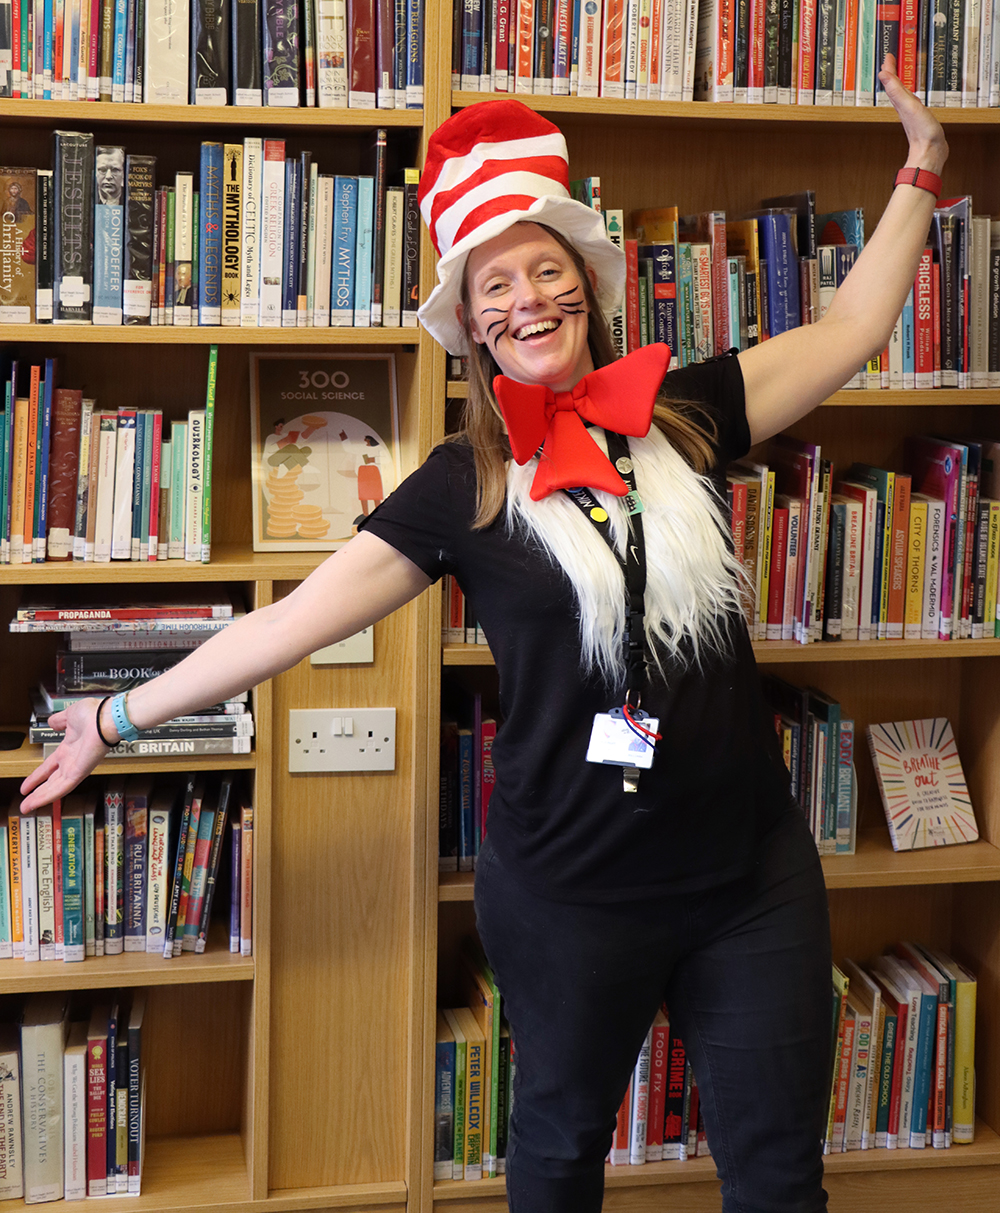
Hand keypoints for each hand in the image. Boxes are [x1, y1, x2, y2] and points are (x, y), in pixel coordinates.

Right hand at [18, 697, 112, 813]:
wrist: (106, 717)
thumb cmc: (95, 714)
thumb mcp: (70, 716)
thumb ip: (59, 721)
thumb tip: (52, 722)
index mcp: (69, 748)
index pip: (50, 766)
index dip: (38, 776)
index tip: (28, 784)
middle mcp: (72, 760)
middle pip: (51, 781)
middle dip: (37, 792)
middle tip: (25, 802)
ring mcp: (76, 768)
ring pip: (55, 788)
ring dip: (39, 798)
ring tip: (26, 807)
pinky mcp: (80, 772)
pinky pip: (62, 788)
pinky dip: (48, 796)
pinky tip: (37, 802)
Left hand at [878, 54, 948, 174]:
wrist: (930, 153)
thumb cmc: (922, 132)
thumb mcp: (909, 106)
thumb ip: (896, 90)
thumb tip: (883, 74)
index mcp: (901, 102)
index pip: (892, 80)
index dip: (889, 67)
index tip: (887, 56)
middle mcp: (903, 107)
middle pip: (895, 86)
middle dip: (893, 72)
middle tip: (891, 61)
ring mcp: (911, 113)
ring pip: (902, 94)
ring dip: (900, 82)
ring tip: (900, 74)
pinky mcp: (919, 119)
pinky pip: (912, 101)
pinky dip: (911, 94)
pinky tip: (914, 96)